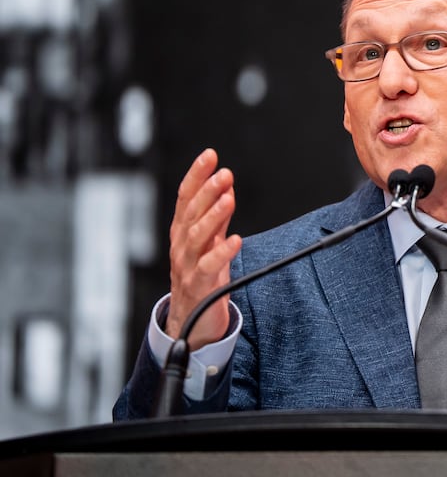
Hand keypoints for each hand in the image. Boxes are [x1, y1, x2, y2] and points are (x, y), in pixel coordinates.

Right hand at [165, 148, 242, 347]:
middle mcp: (182, 245)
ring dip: (213, 216)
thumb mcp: (209, 242)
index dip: (196, 175)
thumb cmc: (202, 278)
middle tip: (224, 173)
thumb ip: (217, 216)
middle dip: (207, 191)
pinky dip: (221, 253)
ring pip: (197, 237)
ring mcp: (187, 266)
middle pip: (191, 213)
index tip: (209, 155)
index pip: (186, 198)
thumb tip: (225, 187)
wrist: (192, 322)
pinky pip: (208, 267)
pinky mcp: (198, 286)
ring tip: (228, 199)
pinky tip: (235, 240)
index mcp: (183, 232)